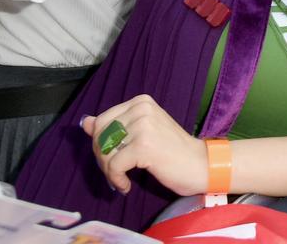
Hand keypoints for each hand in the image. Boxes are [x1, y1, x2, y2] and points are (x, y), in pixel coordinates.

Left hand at [81, 94, 207, 195]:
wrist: (201, 164)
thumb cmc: (173, 151)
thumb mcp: (142, 134)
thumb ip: (114, 126)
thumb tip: (85, 122)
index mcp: (141, 102)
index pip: (102, 121)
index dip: (101, 144)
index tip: (113, 159)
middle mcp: (142, 108)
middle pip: (100, 136)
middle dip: (103, 159)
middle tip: (116, 173)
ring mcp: (143, 126)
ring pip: (105, 151)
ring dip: (109, 172)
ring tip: (122, 180)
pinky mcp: (144, 146)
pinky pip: (114, 166)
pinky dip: (117, 179)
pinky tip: (127, 186)